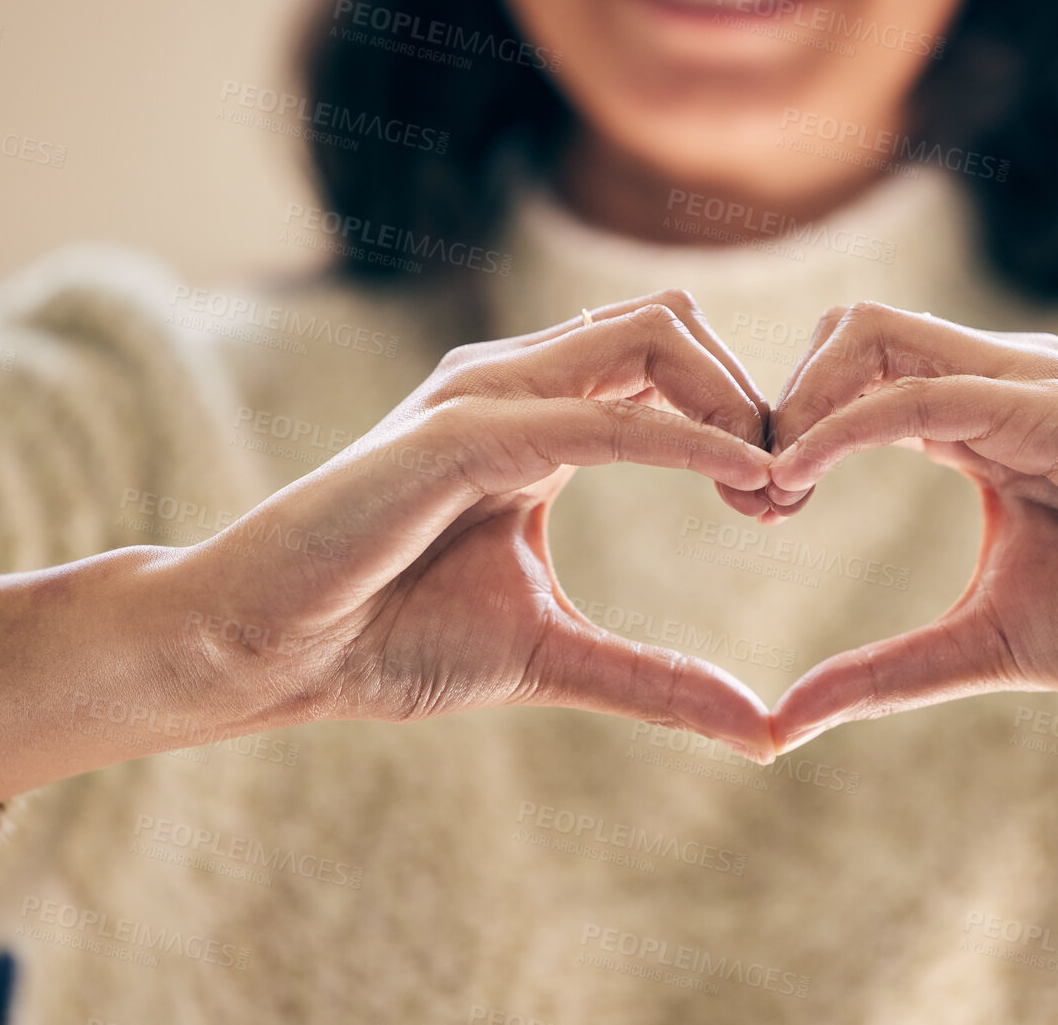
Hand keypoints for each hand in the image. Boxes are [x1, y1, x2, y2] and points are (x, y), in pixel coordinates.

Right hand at [182, 290, 778, 758]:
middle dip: (750, 394)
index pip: (668, 362)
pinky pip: (598, 417)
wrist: (270, 654)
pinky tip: (745, 476)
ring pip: (648, 336)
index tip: (782, 500)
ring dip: (730, 401)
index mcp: (538, 418)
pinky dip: (684, 438)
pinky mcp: (456, 435)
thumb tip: (761, 731)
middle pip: (673, 325)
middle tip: (787, 488)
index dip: (741, 416)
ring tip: (771, 483)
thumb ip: (654, 677)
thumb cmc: (388, 639)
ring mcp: (482, 397)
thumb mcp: (551, 654)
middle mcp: (514, 385)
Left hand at [761, 302, 1057, 754]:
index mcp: (978, 420)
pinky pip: (923, 391)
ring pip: (870, 334)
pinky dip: (846, 424)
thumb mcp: (979, 645)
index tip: (755, 508)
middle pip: (846, 334)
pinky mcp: (1056, 409)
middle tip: (752, 494)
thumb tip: (785, 721)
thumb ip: (882, 672)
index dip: (786, 430)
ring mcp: (1028, 384)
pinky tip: (800, 473)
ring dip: (799, 402)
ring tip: (772, 488)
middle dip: (777, 400)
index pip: (851, 376)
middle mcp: (997, 383)